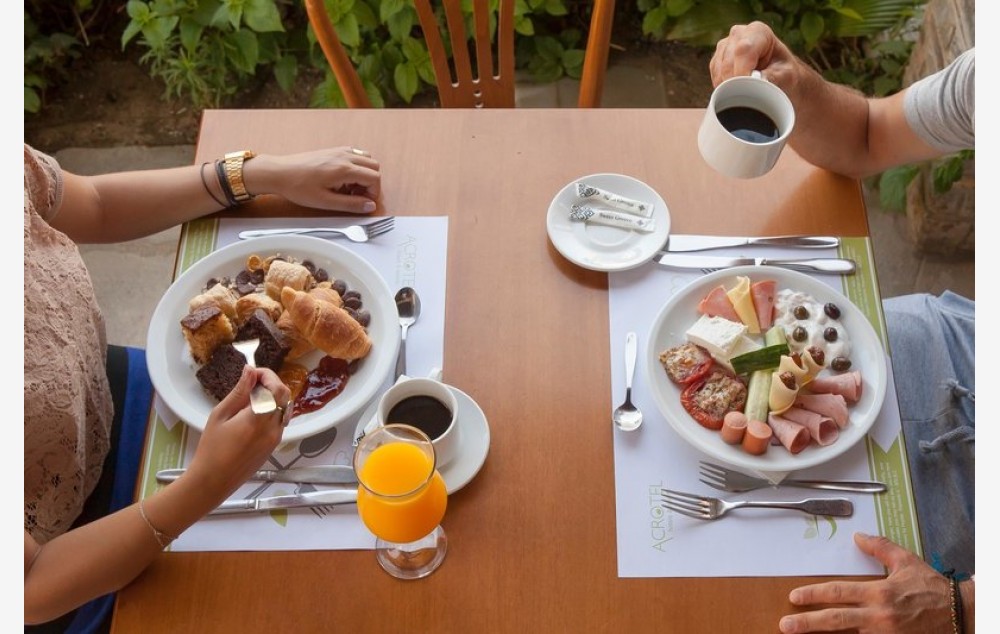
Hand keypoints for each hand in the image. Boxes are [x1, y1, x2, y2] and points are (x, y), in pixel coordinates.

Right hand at [183, 366, 289, 498]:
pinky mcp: (274, 445)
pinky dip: (272, 410)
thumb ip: (239, 391)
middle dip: (272, 383)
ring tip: (250, 397)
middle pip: (285, 396)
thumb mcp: (221, 415)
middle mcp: (273, 428)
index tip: (252, 372)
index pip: (276, 388)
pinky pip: (280, 421)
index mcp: (258, 419)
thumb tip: (250, 370)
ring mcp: (276, 438)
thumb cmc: (211, 448)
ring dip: (273, 397)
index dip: (268, 375)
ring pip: (284, 408)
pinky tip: (253, 413)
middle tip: (252, 382)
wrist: (213, 481)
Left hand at [244, 147, 381, 213]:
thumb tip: (369, 206)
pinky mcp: (333, 150)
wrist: (279, 172)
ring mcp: (339, 151)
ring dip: (364, 173)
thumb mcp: (325, 202)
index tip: (364, 202)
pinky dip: (356, 166)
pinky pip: (355, 154)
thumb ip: (351, 204)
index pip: (374, 178)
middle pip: (374, 166)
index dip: (373, 193)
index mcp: (344, 169)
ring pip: (366, 158)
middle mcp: (345, 156)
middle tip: (358, 196)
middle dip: (371, 183)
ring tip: (350, 187)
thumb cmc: (298, 187)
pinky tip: (343, 179)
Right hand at [709, 22, 800, 90]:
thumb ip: (772, 77)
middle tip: (747, 96)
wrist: (780, 77)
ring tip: (745, 93)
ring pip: (719, 69)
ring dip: (729, 86)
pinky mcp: (717, 59)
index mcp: (759, 31)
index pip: (744, 49)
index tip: (748, 89)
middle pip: (728, 60)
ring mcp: (725, 46)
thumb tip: (756, 82)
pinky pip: (715, 75)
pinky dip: (722, 86)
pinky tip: (735, 90)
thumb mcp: (786, 75)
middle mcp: (739, 34)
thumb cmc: (784, 73)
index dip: (743, 71)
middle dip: (735, 82)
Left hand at [778, 532, 953, 632]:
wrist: (960, 614)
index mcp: (879, 593)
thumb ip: (880, 548)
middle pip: (836, 619)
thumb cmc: (932, 589)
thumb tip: (858, 536)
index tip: (795, 596)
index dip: (813, 594)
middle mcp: (879, 616)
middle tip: (786, 624)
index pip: (838, 592)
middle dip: (807, 623)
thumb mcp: (906, 562)